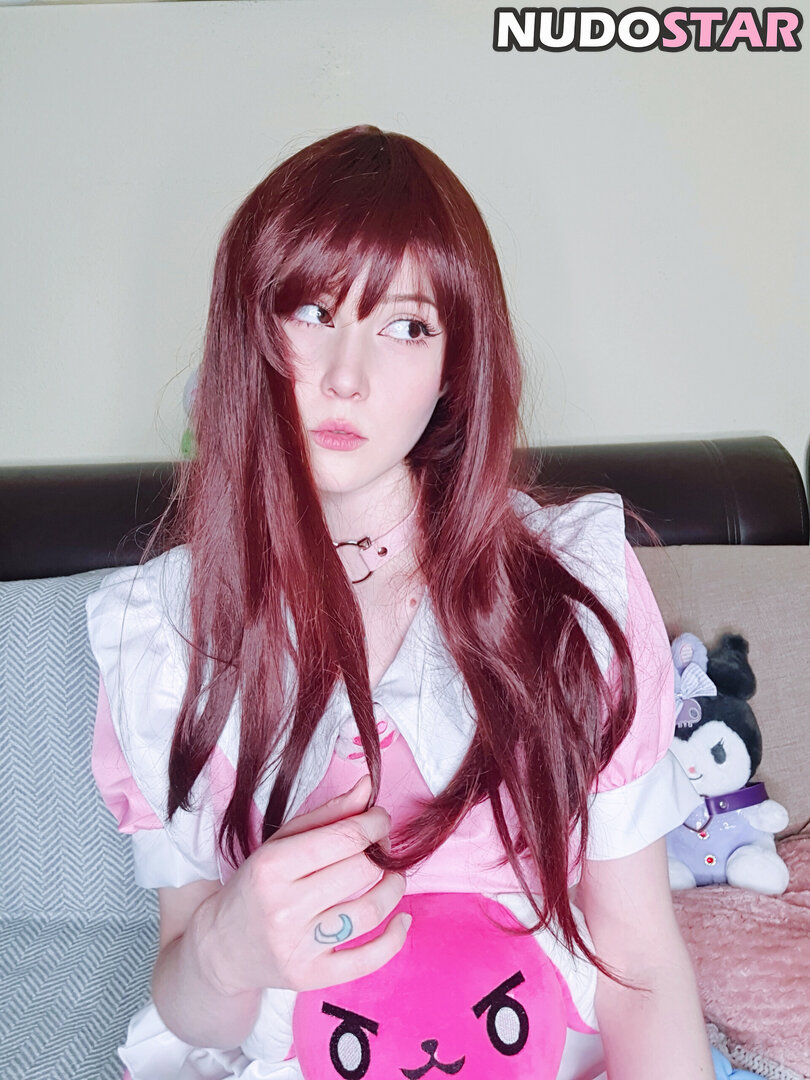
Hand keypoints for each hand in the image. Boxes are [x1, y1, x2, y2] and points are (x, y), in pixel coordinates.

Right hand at [197, 775, 409, 996]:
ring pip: (369, 912)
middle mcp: (284, 908)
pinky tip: (401, 918)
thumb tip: (368, 787)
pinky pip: (367, 960)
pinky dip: (395, 938)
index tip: (379, 820)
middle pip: (360, 871)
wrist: (220, 947)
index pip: (343, 838)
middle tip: (383, 847)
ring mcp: (298, 947)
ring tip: (393, 877)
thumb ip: (327, 814)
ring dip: (394, 888)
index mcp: (272, 867)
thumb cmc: (256, 886)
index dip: (373, 824)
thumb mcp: (280, 842)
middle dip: (382, 852)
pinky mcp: (311, 977)